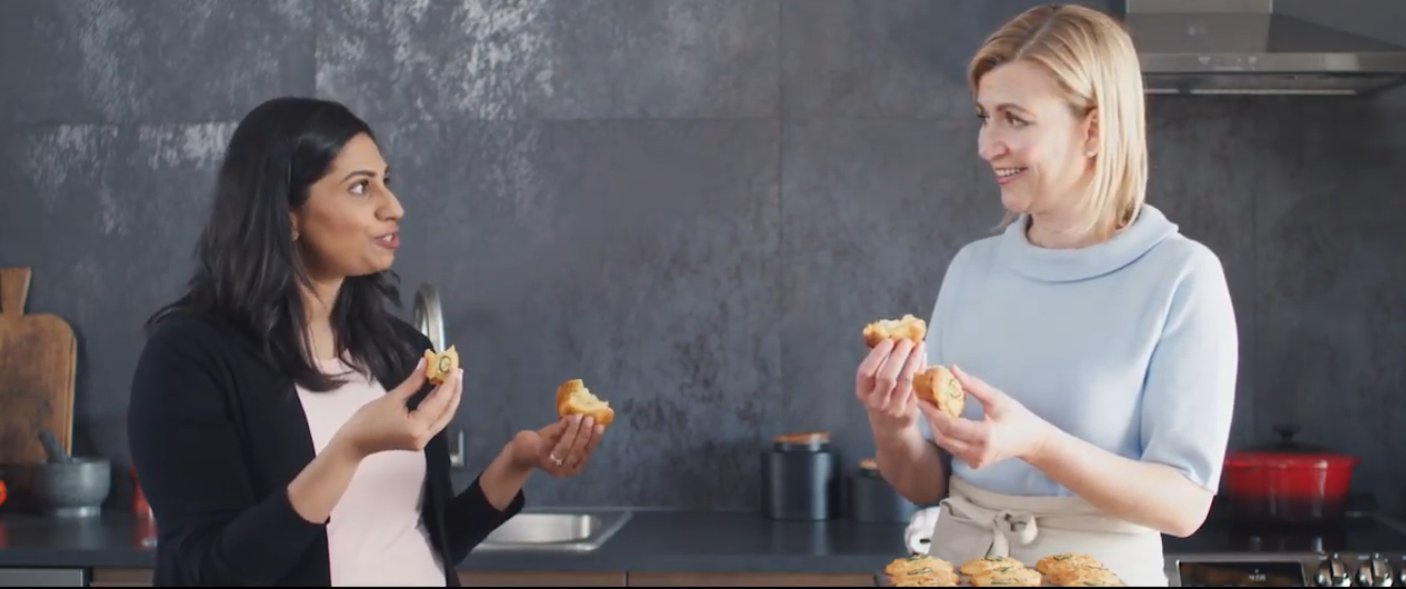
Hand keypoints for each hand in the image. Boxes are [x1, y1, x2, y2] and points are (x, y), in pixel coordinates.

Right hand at [332, 358, 463, 459]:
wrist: (354, 443)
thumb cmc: (368, 420)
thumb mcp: (392, 398)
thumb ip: (413, 382)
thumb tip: (426, 363)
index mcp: (418, 427)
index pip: (440, 402)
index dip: (449, 383)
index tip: (454, 366)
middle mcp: (425, 436)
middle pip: (447, 412)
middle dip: (454, 390)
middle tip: (457, 370)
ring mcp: (423, 440)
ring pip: (444, 417)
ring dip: (449, 397)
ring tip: (452, 378)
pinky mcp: (420, 440)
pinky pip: (436, 420)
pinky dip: (440, 405)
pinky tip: (441, 391)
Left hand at [510, 414, 604, 477]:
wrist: (522, 450)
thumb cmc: (547, 444)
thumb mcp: (564, 441)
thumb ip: (576, 434)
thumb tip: (591, 417)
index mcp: (573, 469)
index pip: (587, 454)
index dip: (594, 440)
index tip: (600, 426)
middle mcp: (563, 470)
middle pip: (577, 451)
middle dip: (584, 433)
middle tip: (589, 418)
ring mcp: (550, 464)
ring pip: (565, 447)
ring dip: (573, 430)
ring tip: (578, 416)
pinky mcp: (538, 455)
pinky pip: (552, 440)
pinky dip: (561, 428)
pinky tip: (566, 419)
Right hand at [855, 338, 926, 431]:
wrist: (891, 429)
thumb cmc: (880, 399)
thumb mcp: (871, 386)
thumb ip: (877, 365)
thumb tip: (890, 336)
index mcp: (863, 393)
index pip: (866, 372)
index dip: (877, 355)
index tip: (888, 340)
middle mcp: (877, 402)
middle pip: (887, 377)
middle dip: (898, 356)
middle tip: (907, 341)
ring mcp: (894, 409)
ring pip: (906, 381)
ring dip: (914, 360)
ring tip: (919, 345)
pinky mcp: (910, 411)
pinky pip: (917, 387)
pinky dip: (921, 370)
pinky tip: (923, 357)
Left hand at [918, 365, 1052, 468]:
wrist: (1032, 442)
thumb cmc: (1017, 417)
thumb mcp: (997, 398)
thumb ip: (973, 385)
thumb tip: (951, 369)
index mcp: (985, 436)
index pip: (950, 425)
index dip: (933, 412)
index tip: (921, 397)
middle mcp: (978, 452)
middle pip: (943, 437)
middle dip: (931, 418)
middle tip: (923, 400)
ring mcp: (975, 461)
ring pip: (945, 444)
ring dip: (936, 426)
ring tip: (931, 407)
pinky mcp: (973, 464)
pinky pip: (953, 448)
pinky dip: (945, 433)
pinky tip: (943, 419)